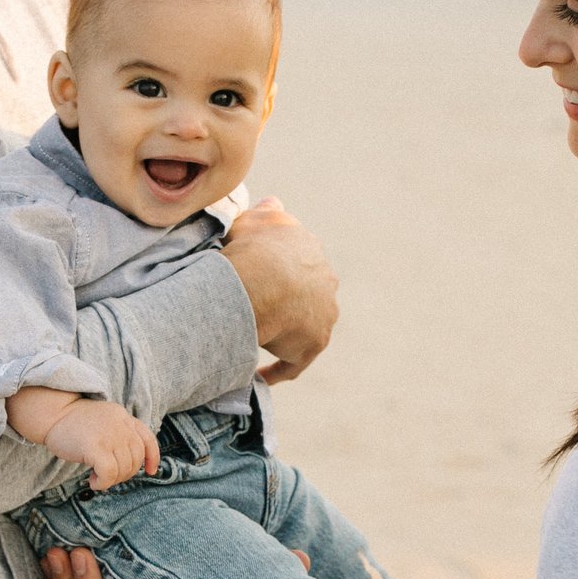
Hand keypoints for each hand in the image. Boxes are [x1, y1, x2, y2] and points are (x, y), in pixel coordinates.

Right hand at [42, 399, 160, 490]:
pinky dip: (103, 483)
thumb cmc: (73, 423)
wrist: (51, 414)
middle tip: (107, 476)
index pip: (148, 439)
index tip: (151, 471)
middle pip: (135, 459)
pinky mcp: (95, 447)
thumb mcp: (104, 420)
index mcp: (123, 417)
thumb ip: (119, 433)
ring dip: (112, 480)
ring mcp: (109, 435)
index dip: (152, 457)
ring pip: (123, 469)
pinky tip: (93, 482)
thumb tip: (130, 465)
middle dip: (125, 474)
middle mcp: (121, 425)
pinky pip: (109, 474)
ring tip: (97, 478)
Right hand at [222, 197, 338, 383]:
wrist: (263, 280)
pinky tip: (259, 376)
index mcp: (311, 250)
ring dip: (284, 334)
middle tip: (257, 310)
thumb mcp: (255, 218)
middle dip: (288, 302)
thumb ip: (266, 211)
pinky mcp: (314, 343)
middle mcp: (325, 281)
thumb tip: (274, 202)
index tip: (259, 281)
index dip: (277, 272)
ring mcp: (324, 313)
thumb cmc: (252, 247)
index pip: (298, 262)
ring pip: (302, 326)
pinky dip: (277, 369)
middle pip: (306, 294)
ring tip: (257, 340)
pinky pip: (294, 361)